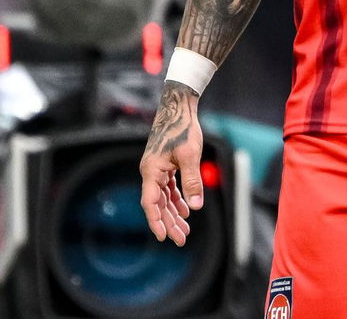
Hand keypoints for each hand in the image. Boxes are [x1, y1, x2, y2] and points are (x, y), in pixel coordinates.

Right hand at [139, 82, 204, 245]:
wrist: (179, 106)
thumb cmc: (183, 128)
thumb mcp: (190, 156)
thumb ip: (192, 181)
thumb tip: (195, 206)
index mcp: (151, 171)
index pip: (151, 203)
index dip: (156, 221)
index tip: (164, 237)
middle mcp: (151, 172)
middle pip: (158, 204)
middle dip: (169, 222)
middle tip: (181, 239)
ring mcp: (157, 169)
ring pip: (163, 198)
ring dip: (173, 213)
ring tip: (185, 230)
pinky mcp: (165, 165)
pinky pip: (168, 188)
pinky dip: (176, 199)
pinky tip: (185, 210)